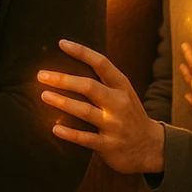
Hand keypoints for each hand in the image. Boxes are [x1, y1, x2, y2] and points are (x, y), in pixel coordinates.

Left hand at [38, 41, 164, 174]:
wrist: (151, 148)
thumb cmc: (128, 115)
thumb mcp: (123, 94)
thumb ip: (103, 82)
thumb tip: (70, 65)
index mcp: (122, 86)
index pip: (101, 63)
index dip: (81, 52)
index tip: (61, 43)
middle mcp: (120, 103)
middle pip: (89, 87)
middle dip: (64, 79)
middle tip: (41, 75)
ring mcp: (115, 125)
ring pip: (85, 111)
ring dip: (63, 102)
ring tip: (44, 95)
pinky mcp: (109, 146)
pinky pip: (86, 138)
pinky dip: (70, 133)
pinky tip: (55, 128)